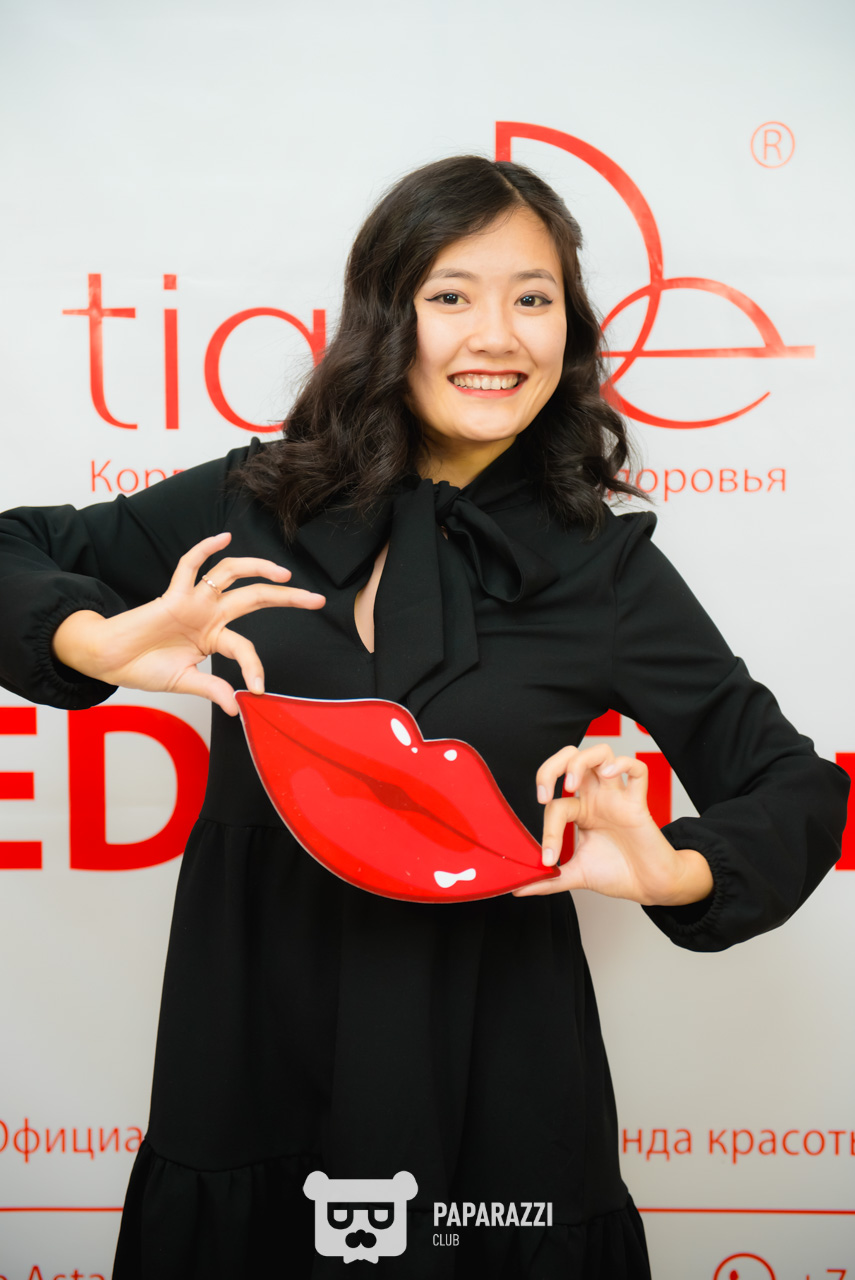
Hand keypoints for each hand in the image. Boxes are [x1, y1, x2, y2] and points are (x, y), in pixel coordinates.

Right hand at [51, 532, 325, 716]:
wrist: (109, 660)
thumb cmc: (143, 668)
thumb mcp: (184, 682)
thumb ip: (211, 689)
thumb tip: (236, 707)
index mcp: (214, 636)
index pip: (245, 647)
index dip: (255, 667)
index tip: (259, 689)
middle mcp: (209, 613)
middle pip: (256, 598)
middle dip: (288, 597)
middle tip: (316, 599)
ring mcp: (193, 601)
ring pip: (231, 575)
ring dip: (258, 569)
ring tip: (284, 574)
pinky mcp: (173, 594)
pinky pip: (190, 565)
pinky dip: (206, 549)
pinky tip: (224, 538)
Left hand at [512, 742, 712, 905]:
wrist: (650, 888)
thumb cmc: (618, 874)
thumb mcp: (575, 876)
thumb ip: (548, 880)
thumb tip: (518, 888)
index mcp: (581, 811)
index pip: (555, 804)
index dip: (547, 828)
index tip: (548, 858)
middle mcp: (597, 798)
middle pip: (571, 757)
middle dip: (551, 766)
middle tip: (544, 794)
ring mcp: (617, 797)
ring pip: (601, 752)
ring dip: (580, 761)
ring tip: (570, 783)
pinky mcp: (638, 803)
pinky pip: (637, 769)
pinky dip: (623, 764)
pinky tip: (610, 776)